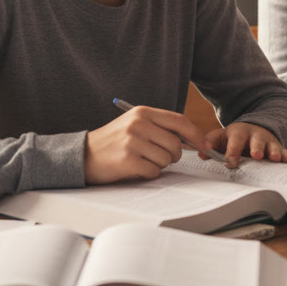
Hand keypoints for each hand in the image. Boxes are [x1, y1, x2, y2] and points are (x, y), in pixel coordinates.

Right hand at [84, 106, 210, 183]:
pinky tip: (134, 168)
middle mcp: (139, 124)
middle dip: (173, 155)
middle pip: (176, 144)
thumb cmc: (112, 141)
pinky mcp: (128, 160)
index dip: (195, 135)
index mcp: (142, 112)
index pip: (179, 121)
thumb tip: (191, 139)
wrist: (82, 155)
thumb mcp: (134, 124)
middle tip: (158, 156)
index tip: (204, 145)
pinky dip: (148, 173)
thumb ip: (159, 127)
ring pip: (166, 159)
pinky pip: (154, 171)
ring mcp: (133, 142)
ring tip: (142, 160)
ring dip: (159, 165)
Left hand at [206, 122, 286, 166]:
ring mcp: (268, 142)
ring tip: (274, 159)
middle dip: (256, 147)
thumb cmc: (234, 138)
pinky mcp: (278, 149)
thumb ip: (211, 144)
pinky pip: (284, 151)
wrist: (253, 131)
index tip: (230, 162)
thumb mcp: (221, 137)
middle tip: (256, 155)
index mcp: (239, 132)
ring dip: (274, 152)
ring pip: (273, 145)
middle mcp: (255, 135)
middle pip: (257, 140)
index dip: (232, 151)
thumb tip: (202, 154)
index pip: (235, 139)